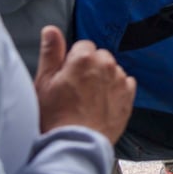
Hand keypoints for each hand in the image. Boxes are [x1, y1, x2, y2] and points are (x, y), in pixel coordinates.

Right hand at [34, 26, 134, 143]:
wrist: (74, 144)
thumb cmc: (55, 116)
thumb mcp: (44, 82)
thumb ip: (50, 52)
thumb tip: (51, 30)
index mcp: (83, 59)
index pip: (82, 47)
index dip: (73, 61)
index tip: (68, 76)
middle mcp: (105, 65)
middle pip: (99, 57)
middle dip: (90, 67)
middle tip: (77, 89)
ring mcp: (119, 80)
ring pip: (112, 70)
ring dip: (104, 78)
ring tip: (89, 99)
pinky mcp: (128, 95)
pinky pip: (125, 83)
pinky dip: (117, 90)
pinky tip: (103, 103)